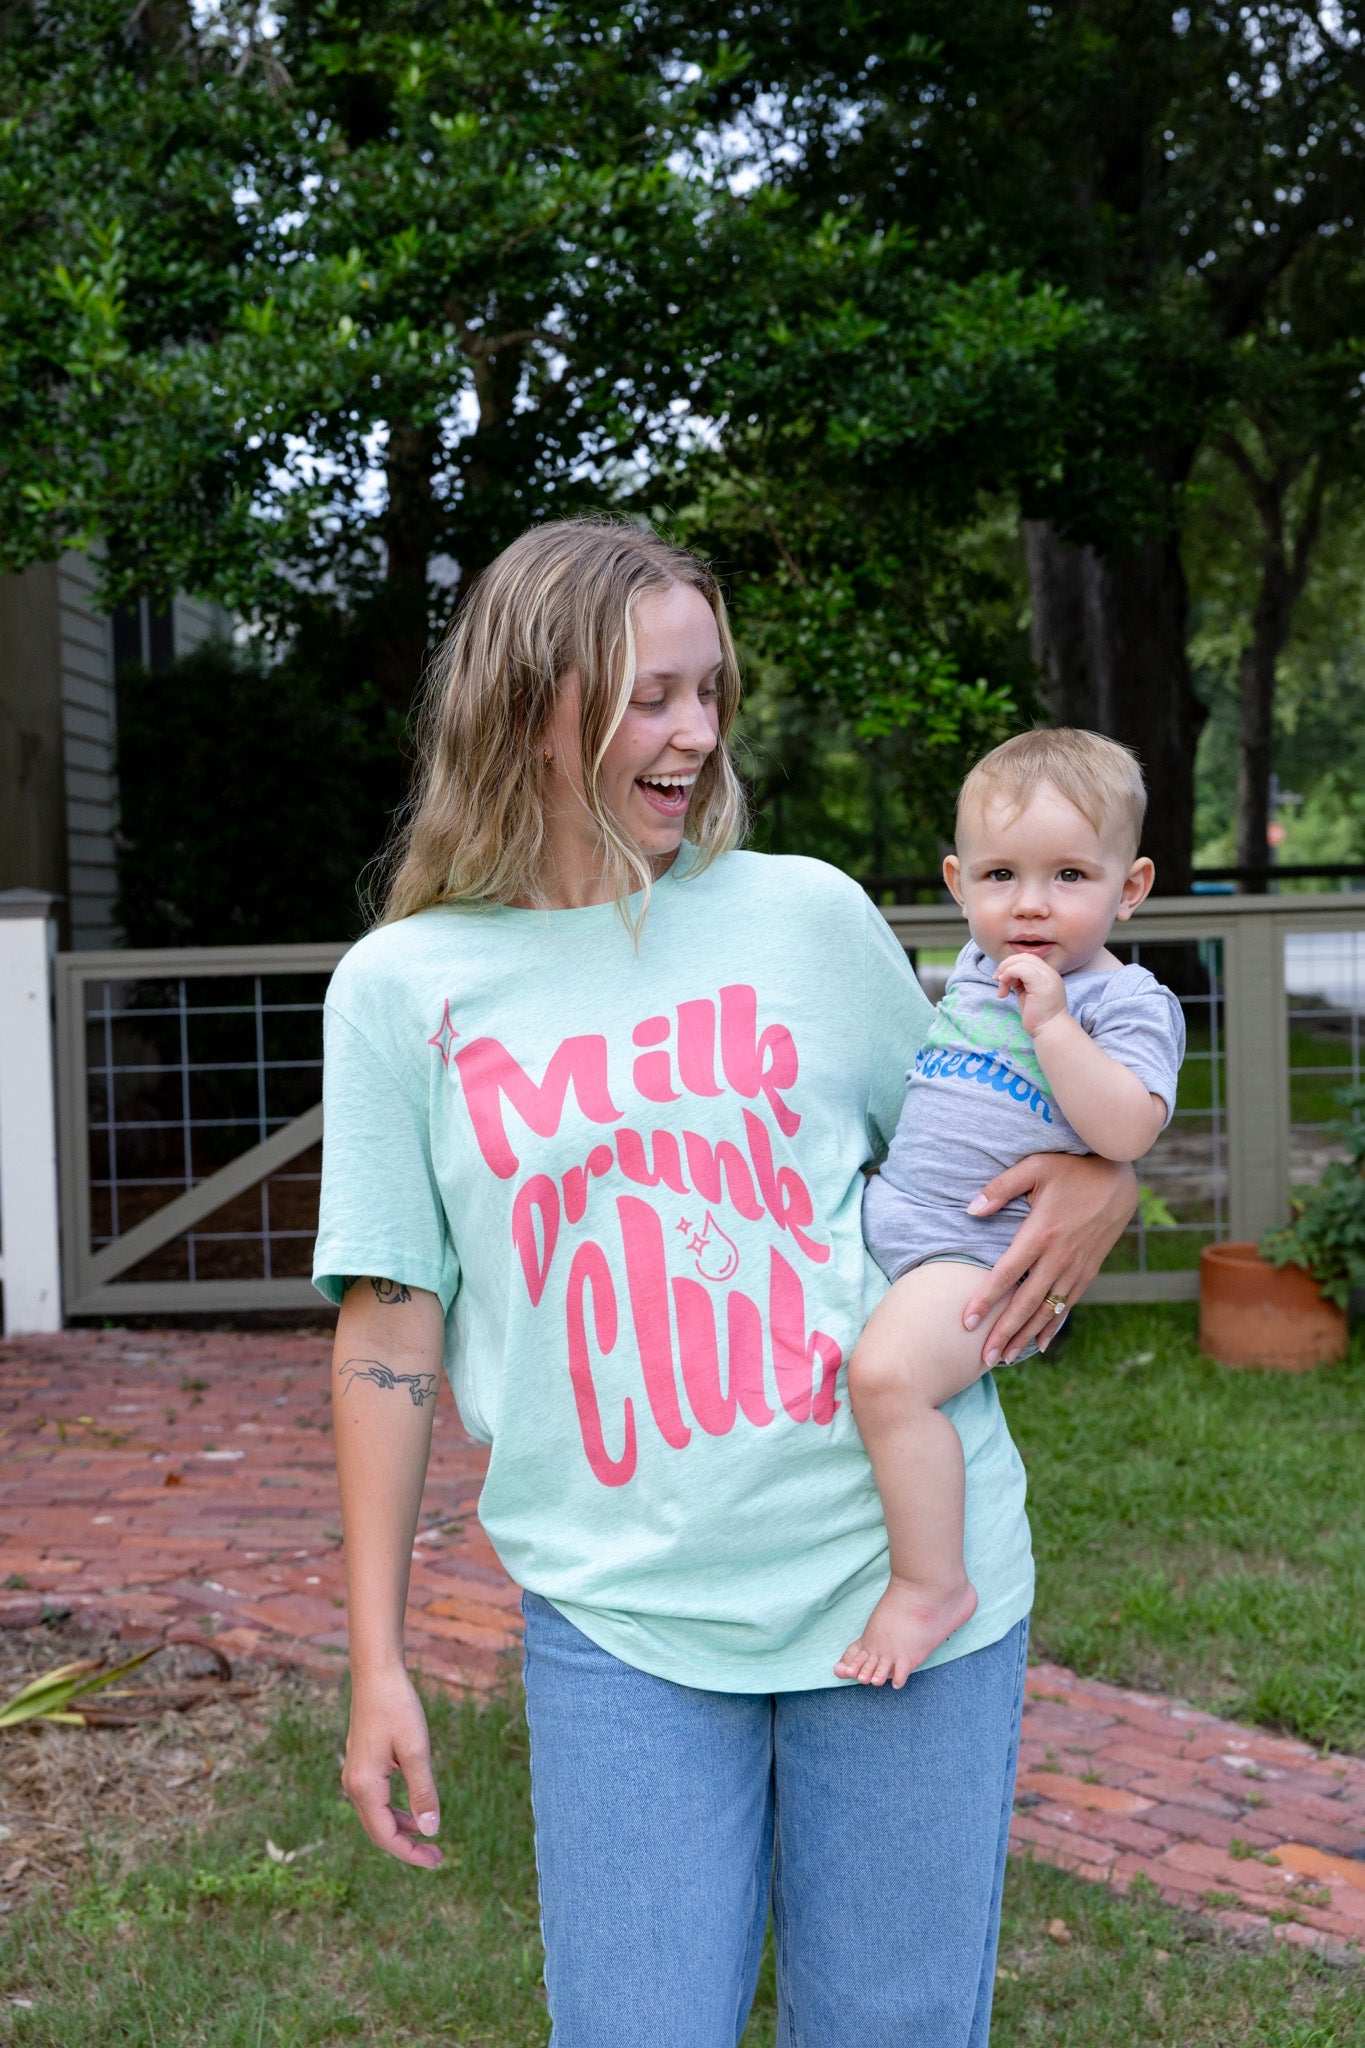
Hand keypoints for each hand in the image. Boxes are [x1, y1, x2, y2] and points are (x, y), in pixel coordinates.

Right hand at [340, 1666, 442, 1868]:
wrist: (376, 1674)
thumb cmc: (398, 1708)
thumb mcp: (416, 1751)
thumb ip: (423, 1792)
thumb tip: (430, 1831)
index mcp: (365, 1787)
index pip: (386, 1836)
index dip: (411, 1854)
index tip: (437, 1861)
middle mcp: (354, 1786)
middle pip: (379, 1831)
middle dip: (407, 1847)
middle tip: (438, 1857)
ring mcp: (355, 1776)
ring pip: (377, 1816)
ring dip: (402, 1830)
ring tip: (429, 1838)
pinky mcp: (361, 1766)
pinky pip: (377, 1801)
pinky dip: (395, 1811)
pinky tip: (414, 1810)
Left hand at [962, 1153, 1137, 1363]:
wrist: (1119, 1178)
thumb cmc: (1072, 1168)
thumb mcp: (1034, 1167)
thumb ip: (1000, 1188)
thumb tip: (970, 1211)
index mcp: (1041, 1232)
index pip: (1007, 1273)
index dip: (986, 1299)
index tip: (966, 1322)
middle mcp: (1059, 1256)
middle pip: (1026, 1302)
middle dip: (1004, 1332)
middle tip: (983, 1358)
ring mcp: (1076, 1266)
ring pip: (1047, 1310)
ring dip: (1025, 1335)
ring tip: (1004, 1358)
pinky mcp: (1088, 1270)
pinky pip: (1067, 1304)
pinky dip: (1052, 1326)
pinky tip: (1039, 1345)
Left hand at [994, 953, 1066, 1035]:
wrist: (1049, 1030)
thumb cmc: (1038, 1017)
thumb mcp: (1027, 994)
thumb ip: (1020, 982)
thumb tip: (1006, 974)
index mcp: (1047, 974)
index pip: (1028, 959)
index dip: (1012, 964)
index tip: (1001, 978)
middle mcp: (1049, 973)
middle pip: (1024, 957)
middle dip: (1006, 965)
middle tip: (997, 979)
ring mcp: (1047, 977)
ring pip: (1021, 961)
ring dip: (1005, 971)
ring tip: (1002, 988)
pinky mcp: (1041, 984)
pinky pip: (1020, 969)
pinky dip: (1008, 975)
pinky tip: (1004, 989)